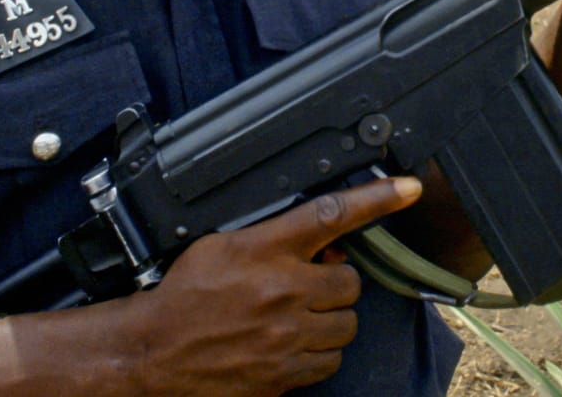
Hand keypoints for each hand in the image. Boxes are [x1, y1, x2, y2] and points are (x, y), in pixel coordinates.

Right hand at [117, 176, 421, 395]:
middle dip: (335, 286)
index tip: (408, 188)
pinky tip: (291, 345)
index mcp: (265, 250)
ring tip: (297, 319)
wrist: (154, 352)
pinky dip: (317, 354)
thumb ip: (272, 239)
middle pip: (350, 284)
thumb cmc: (184, 296)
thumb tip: (321, 247)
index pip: (331, 214)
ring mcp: (286, 335)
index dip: (376, 198)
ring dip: (329, 321)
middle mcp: (282, 290)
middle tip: (309, 288)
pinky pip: (329, 362)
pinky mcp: (284, 373)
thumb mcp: (221, 246)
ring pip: (346, 325)